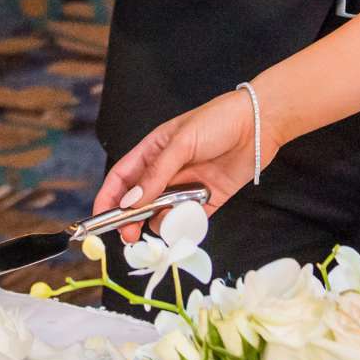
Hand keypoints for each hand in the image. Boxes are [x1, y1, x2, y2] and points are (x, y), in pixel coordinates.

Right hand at [93, 90, 282, 239]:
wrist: (259, 124)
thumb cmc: (217, 122)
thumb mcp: (181, 143)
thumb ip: (156, 175)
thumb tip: (130, 203)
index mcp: (152, 151)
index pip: (121, 178)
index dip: (108, 199)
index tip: (99, 220)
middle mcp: (166, 172)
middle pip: (137, 202)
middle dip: (129, 220)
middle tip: (130, 237)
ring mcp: (185, 187)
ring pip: (161, 215)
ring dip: (160, 221)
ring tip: (170, 217)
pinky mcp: (207, 200)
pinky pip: (188, 220)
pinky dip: (184, 224)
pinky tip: (189, 217)